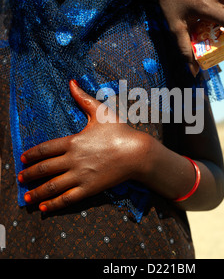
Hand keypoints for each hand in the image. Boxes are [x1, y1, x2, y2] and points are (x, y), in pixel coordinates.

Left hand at [18, 80, 149, 211]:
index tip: (23, 159)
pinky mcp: (89, 188)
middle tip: (20, 178)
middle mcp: (72, 160)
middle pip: (44, 168)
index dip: (31, 155)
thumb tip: (71, 82)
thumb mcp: (101, 112)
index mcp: (73, 141)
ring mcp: (80, 176)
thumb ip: (83, 98)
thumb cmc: (120, 131)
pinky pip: (67, 198)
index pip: (44, 149)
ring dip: (36, 192)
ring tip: (25, 197)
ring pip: (52, 186)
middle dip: (29, 174)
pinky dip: (53, 204)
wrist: (136, 153)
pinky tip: (43, 208)